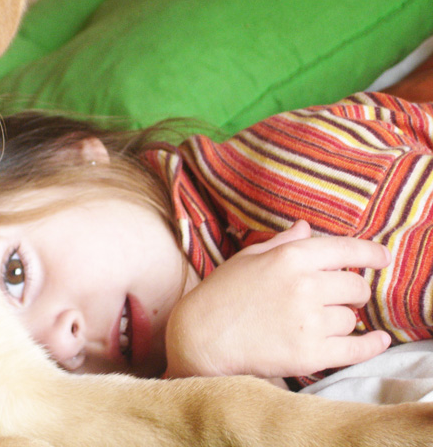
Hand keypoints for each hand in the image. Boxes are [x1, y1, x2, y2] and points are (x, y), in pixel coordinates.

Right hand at [164, 221, 391, 379]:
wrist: (200, 338)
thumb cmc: (220, 294)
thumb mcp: (248, 258)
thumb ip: (282, 243)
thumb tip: (306, 228)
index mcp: (290, 257)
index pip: (346, 249)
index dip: (371, 252)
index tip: (382, 256)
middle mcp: (304, 286)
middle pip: (356, 286)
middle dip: (352, 291)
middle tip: (340, 296)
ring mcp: (309, 321)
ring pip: (351, 318)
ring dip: (342, 319)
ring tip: (318, 321)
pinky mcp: (310, 354)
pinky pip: (356, 349)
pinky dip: (371, 346)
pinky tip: (378, 341)